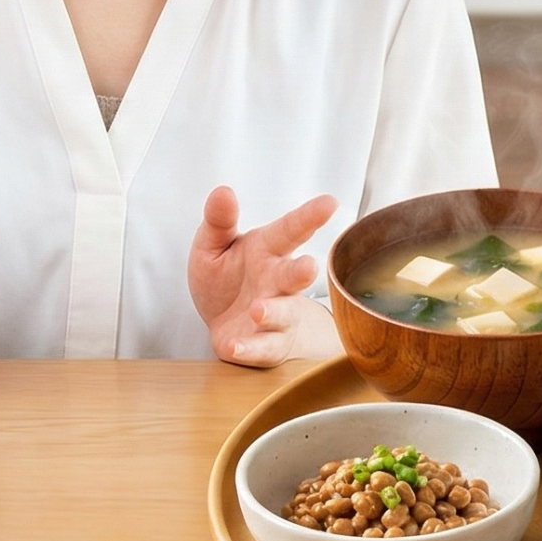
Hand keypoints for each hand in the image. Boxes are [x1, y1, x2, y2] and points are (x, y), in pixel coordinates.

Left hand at [189, 187, 340, 366]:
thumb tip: (222, 191)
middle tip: (308, 267)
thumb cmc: (226, 279)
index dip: (309, 217)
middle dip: (302, 273)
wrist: (226, 324)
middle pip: (295, 276)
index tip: (329, 203)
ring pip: (282, 315)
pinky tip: (234, 345)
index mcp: (268, 250)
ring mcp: (276, 316)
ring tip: (258, 309)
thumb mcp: (213, 245)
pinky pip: (260, 348)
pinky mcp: (265, 346)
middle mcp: (278, 282)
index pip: (291, 230)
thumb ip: (218, 221)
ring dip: (273, 312)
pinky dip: (248, 349)